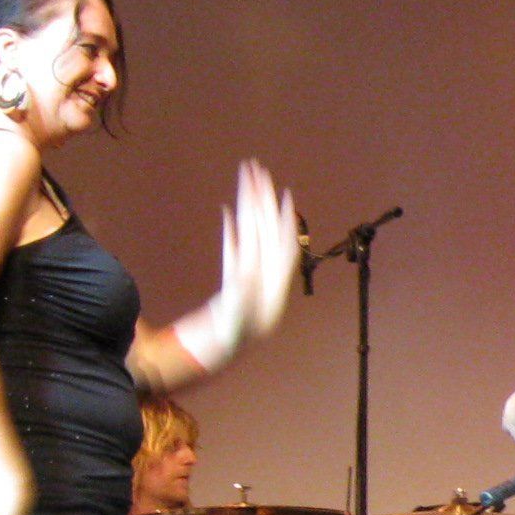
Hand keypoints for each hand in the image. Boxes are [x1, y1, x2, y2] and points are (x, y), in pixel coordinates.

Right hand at [218, 162, 298, 344]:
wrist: (227, 346)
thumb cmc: (237, 331)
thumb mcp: (241, 311)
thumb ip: (244, 291)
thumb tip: (248, 271)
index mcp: (270, 275)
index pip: (280, 239)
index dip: (284, 218)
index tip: (286, 195)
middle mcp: (263, 268)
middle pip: (265, 226)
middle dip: (262, 198)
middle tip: (256, 168)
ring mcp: (249, 269)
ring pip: (251, 231)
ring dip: (249, 206)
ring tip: (247, 181)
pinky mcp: (234, 274)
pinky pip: (235, 247)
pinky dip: (233, 230)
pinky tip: (230, 212)